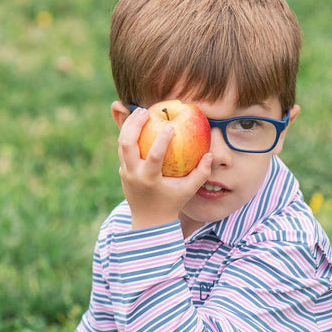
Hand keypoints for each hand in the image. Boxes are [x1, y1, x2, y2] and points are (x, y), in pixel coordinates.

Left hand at [118, 107, 211, 231]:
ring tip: (140, 112)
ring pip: (121, 144)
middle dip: (134, 124)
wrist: (149, 220)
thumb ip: (201, 174)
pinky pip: (123, 149)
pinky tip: (138, 124)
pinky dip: (129, 134)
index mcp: (150, 180)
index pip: (154, 157)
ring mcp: (125, 173)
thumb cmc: (172, 202)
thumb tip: (210, 154)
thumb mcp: (188, 191)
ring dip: (128, 126)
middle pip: (127, 144)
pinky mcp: (122, 171)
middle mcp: (134, 175)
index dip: (162, 140)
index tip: (171, 126)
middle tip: (145, 111)